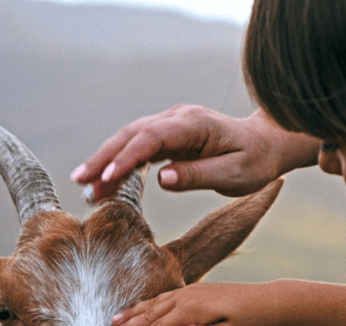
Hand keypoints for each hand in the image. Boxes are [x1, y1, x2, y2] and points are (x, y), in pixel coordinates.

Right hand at [72, 105, 318, 201]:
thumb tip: (162, 178)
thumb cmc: (254, 162)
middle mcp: (178, 119)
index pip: (152, 139)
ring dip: (105, 160)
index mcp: (194, 125)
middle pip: (131, 134)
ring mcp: (170, 125)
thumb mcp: (234, 174)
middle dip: (103, 157)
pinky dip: (118, 163)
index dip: (126, 157)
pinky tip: (103, 180)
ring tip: (84, 185)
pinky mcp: (167, 136)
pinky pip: (136, 147)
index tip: (105, 177)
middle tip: (80, 182)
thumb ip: (199, 175)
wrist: (265, 145)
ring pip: (129, 139)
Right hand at [105, 281, 275, 325]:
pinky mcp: (193, 291)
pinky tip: (141, 308)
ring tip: (113, 321)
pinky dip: (146, 304)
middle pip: (149, 315)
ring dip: (132, 313)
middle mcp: (184, 298)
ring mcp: (188, 292)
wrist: (268, 304)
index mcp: (190, 312)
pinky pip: (162, 298)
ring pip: (153, 304)